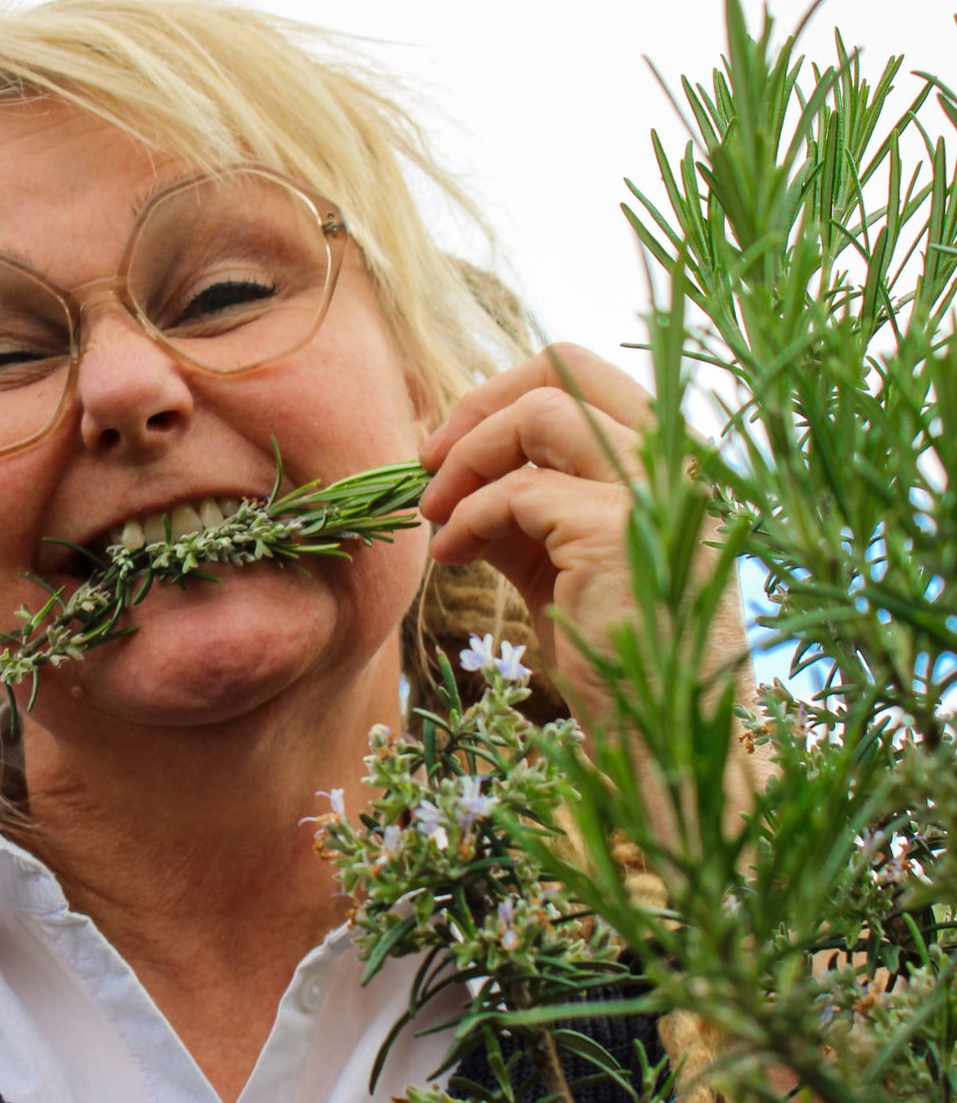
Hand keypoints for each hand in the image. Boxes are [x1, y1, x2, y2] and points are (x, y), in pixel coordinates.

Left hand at [419, 343, 653, 729]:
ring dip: (468, 456)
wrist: (659, 737)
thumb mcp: (559, 562)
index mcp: (669, 461)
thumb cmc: (613, 658)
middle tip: (428, 458)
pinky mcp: (616, 530)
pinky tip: (451, 556)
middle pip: (566, 366)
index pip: (584, 373)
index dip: (503, 395)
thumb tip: (451, 467)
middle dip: (481, 402)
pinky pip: (518, 490)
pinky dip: (469, 516)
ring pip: (540, 412)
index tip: (449, 444)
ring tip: (433, 513)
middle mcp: (675, 462)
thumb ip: (523, 507)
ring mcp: (653, 491)